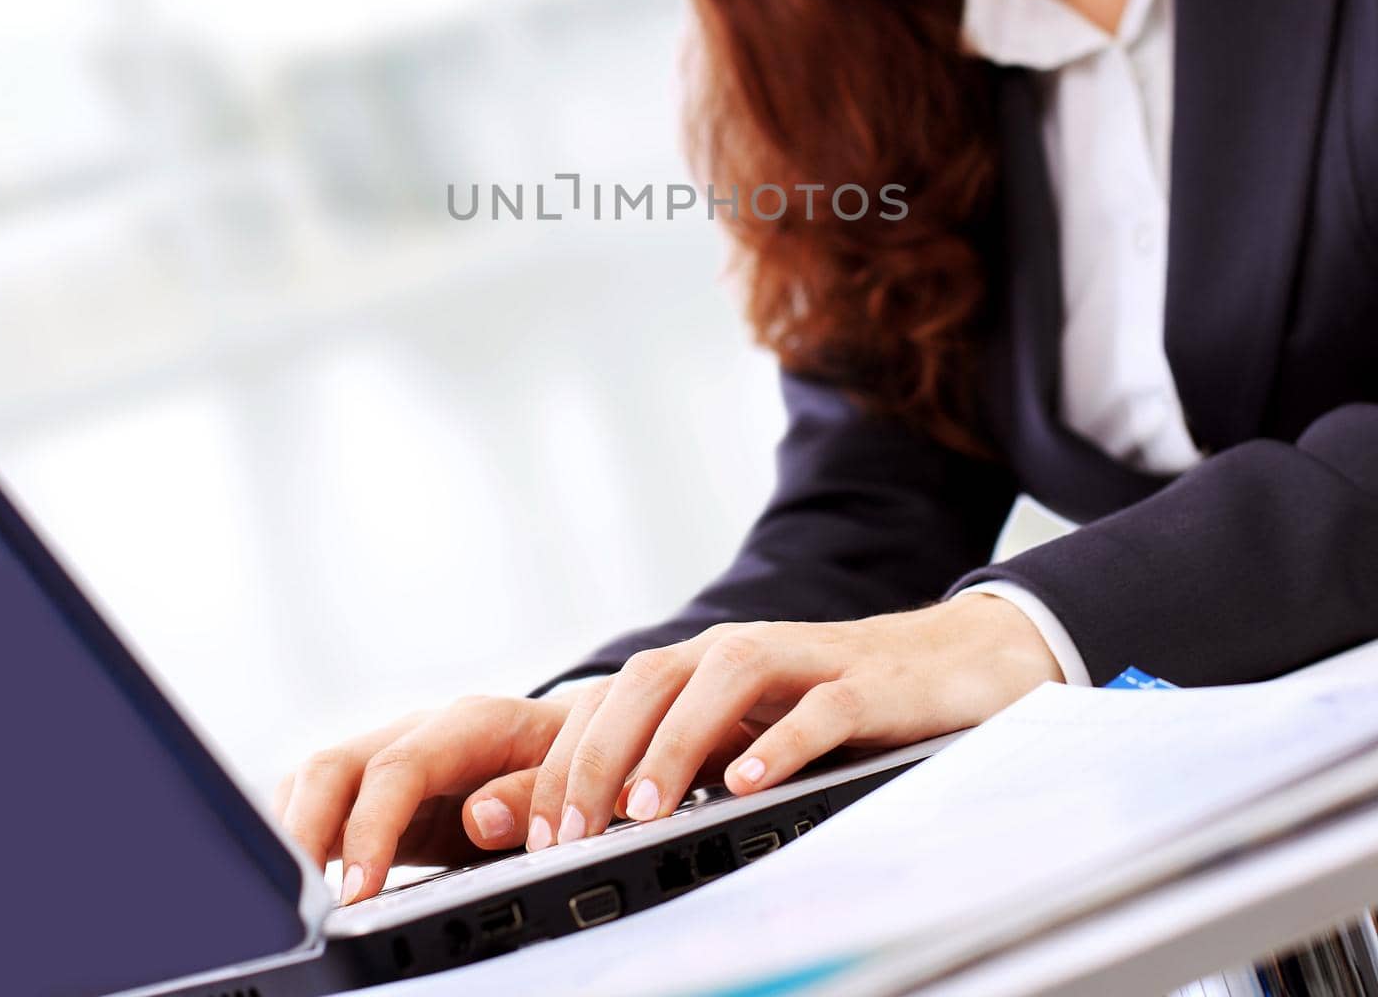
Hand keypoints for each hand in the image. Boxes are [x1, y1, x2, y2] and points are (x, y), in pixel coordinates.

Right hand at [271, 693, 574, 905]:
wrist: (575, 737)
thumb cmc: (572, 757)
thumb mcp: (575, 773)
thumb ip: (533, 794)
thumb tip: (480, 817)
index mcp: (471, 724)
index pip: (400, 767)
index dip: (371, 828)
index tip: (355, 894)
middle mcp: (420, 733)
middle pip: (335, 766)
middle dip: (304, 831)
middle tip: (297, 904)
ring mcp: (393, 757)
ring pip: (317, 781)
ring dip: (293, 833)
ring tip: (285, 900)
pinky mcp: (379, 791)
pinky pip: (322, 802)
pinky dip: (299, 835)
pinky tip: (293, 880)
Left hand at [524, 594, 1062, 850]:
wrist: (950, 663)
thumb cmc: (836, 705)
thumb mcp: (749, 732)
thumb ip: (684, 765)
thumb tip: (595, 823)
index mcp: (705, 665)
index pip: (613, 697)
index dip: (566, 759)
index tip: (534, 833)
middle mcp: (743, 651)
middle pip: (649, 678)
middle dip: (599, 755)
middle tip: (570, 833)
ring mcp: (805, 660)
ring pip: (722, 678)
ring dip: (673, 743)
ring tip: (642, 812)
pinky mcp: (866, 683)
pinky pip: (817, 706)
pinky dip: (779, 742)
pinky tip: (747, 784)